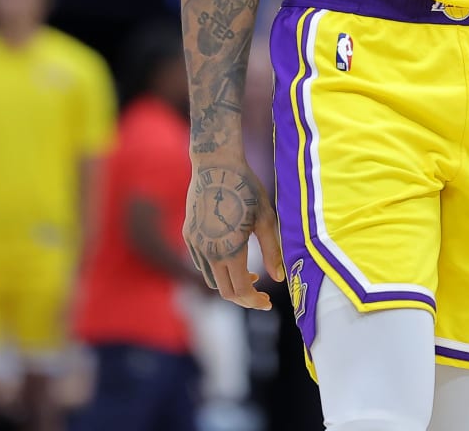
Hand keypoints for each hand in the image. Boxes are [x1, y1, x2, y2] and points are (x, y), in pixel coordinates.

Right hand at [184, 157, 282, 309]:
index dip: (255, 302)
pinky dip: (217, 270)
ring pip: (211, 279)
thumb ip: (272, 251)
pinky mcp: (189, 235)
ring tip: (250, 276)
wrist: (216, 165)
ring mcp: (195, 244)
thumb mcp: (266, 219)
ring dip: (230, 284)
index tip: (268, 302)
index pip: (241, 291)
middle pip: (225, 291)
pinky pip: (201, 263)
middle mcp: (209, 252)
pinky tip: (231, 258)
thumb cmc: (247, 188)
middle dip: (245, 298)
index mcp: (230, 251)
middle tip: (261, 295)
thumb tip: (279, 278)